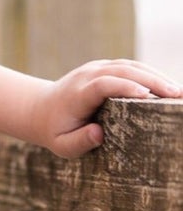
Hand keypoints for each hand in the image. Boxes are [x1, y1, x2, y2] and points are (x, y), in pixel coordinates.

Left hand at [31, 59, 182, 158]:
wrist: (41, 108)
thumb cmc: (55, 131)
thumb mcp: (61, 144)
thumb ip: (78, 141)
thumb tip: (99, 133)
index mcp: (77, 94)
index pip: (103, 85)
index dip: (125, 87)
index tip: (147, 96)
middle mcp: (88, 75)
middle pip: (123, 71)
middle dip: (152, 81)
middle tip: (177, 95)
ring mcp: (98, 67)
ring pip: (131, 65)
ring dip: (157, 76)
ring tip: (179, 91)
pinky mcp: (106, 67)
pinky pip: (132, 67)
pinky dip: (151, 74)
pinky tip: (167, 86)